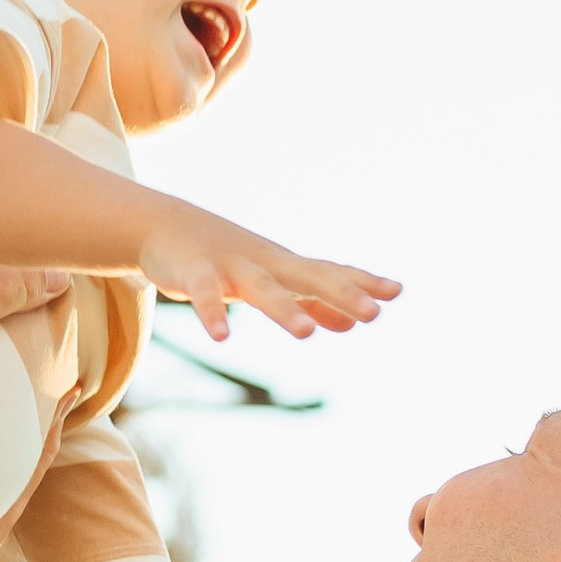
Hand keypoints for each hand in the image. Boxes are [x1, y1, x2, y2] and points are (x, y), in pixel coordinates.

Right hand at [134, 199, 400, 344]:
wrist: (162, 225)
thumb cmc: (227, 257)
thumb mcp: (273, 279)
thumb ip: (313, 302)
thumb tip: (352, 325)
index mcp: (285, 266)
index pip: (331, 272)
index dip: (363, 282)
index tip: (398, 291)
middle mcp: (265, 263)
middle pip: (309, 277)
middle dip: (342, 293)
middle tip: (374, 314)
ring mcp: (230, 266)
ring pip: (261, 288)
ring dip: (284, 309)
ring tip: (306, 335)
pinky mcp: (193, 273)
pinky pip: (205, 295)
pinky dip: (212, 314)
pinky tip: (222, 337)